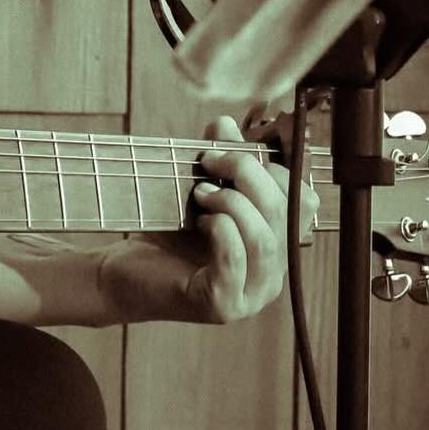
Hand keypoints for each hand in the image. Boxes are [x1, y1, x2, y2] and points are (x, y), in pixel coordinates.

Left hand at [97, 115, 314, 324]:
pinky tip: (201, 220)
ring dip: (232, 203)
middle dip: (247, 174)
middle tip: (209, 161)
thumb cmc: (166, 235)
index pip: (302, 201)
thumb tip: (226, 123)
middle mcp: (273, 275)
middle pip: (285, 213)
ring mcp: (251, 295)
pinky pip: (235, 260)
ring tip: (201, 192)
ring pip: (264, 238)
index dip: (270, 166)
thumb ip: (217, 160)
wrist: (126, 274)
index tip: (225, 149)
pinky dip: (220, 230)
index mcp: (277, 246)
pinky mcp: (223, 306)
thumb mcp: (198, 192)